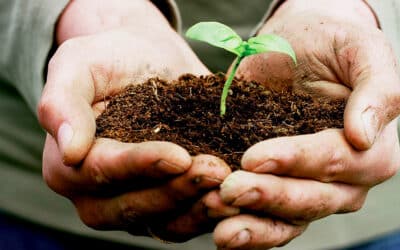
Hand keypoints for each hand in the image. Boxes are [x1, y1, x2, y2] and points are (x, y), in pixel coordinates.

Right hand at [38, 0, 234, 241]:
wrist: (144, 58)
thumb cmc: (109, 58)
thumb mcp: (77, 64)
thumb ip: (62, 102)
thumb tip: (69, 149)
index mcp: (69, 164)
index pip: (102, 171)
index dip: (140, 165)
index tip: (179, 155)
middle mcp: (97, 193)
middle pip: (133, 205)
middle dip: (175, 190)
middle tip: (215, 171)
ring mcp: (133, 202)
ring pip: (161, 221)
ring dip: (197, 209)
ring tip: (230, 190)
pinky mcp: (165, 203)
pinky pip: (183, 219)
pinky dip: (208, 213)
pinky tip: (235, 198)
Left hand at [210, 0, 399, 248]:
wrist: (296, 45)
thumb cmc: (330, 44)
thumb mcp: (360, 49)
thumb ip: (376, 88)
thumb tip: (364, 135)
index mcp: (371, 145)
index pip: (338, 160)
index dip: (298, 161)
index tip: (254, 157)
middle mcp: (344, 176)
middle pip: (314, 198)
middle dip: (272, 196)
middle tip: (230, 189)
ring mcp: (310, 186)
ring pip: (291, 219)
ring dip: (256, 226)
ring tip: (222, 229)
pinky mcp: (278, 187)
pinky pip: (269, 218)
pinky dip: (247, 226)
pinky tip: (218, 227)